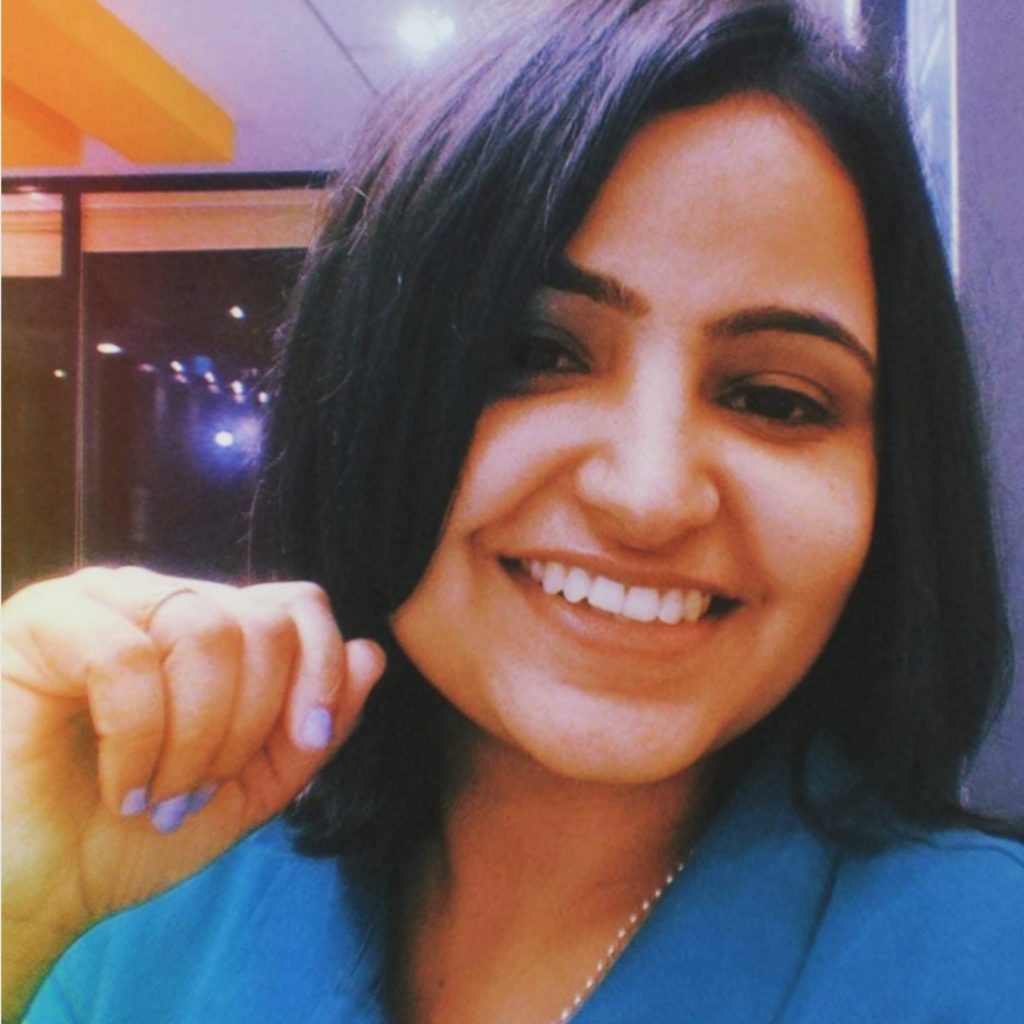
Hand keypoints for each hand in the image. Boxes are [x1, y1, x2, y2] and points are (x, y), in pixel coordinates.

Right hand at [1, 566, 384, 1017]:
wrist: (36, 889)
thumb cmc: (136, 834)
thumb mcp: (251, 787)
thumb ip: (313, 727)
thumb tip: (372, 654)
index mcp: (212, 628)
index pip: (298, 604)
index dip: (319, 670)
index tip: (305, 740)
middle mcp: (163, 599)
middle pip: (262, 623)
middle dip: (248, 724)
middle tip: (198, 790)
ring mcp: (104, 600)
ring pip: (206, 633)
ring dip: (195, 740)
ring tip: (158, 795)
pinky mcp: (44, 620)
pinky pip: (128, 660)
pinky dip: (137, 741)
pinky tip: (118, 784)